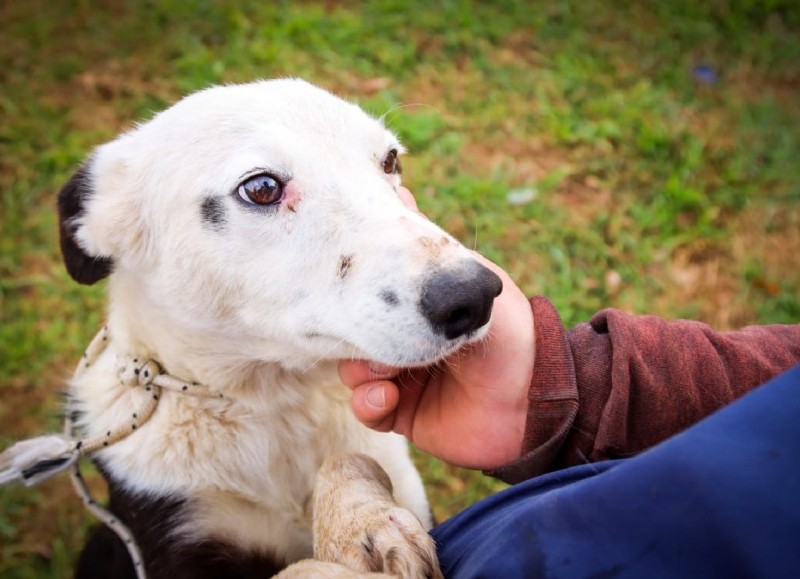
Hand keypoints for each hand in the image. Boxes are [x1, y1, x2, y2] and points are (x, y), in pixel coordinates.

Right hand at [338, 189, 534, 470]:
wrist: (534, 399)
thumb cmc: (513, 335)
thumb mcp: (473, 279)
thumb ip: (434, 250)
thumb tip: (401, 192)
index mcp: (423, 307)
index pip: (375, 291)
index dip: (359, 288)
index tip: (349, 279)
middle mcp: (409, 338)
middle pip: (357, 330)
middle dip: (357, 332)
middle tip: (371, 332)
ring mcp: (402, 376)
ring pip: (353, 369)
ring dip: (363, 368)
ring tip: (387, 370)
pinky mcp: (400, 412)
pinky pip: (365, 407)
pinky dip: (369, 401)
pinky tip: (388, 394)